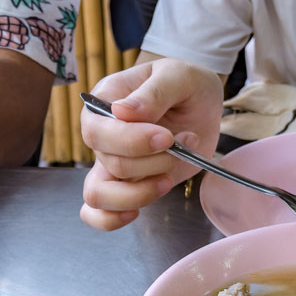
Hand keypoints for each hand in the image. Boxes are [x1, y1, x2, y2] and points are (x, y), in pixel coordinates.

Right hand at [79, 57, 222, 229]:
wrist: (198, 102)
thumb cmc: (185, 83)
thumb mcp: (178, 76)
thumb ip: (153, 92)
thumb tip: (122, 112)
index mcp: (103, 101)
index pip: (98, 131)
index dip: (131, 141)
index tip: (167, 137)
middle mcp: (100, 134)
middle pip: (109, 163)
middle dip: (151, 163)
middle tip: (181, 144)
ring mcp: (110, 162)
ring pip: (99, 194)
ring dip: (139, 193)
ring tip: (168, 179)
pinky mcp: (125, 184)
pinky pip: (96, 213)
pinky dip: (110, 220)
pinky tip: (136, 212)